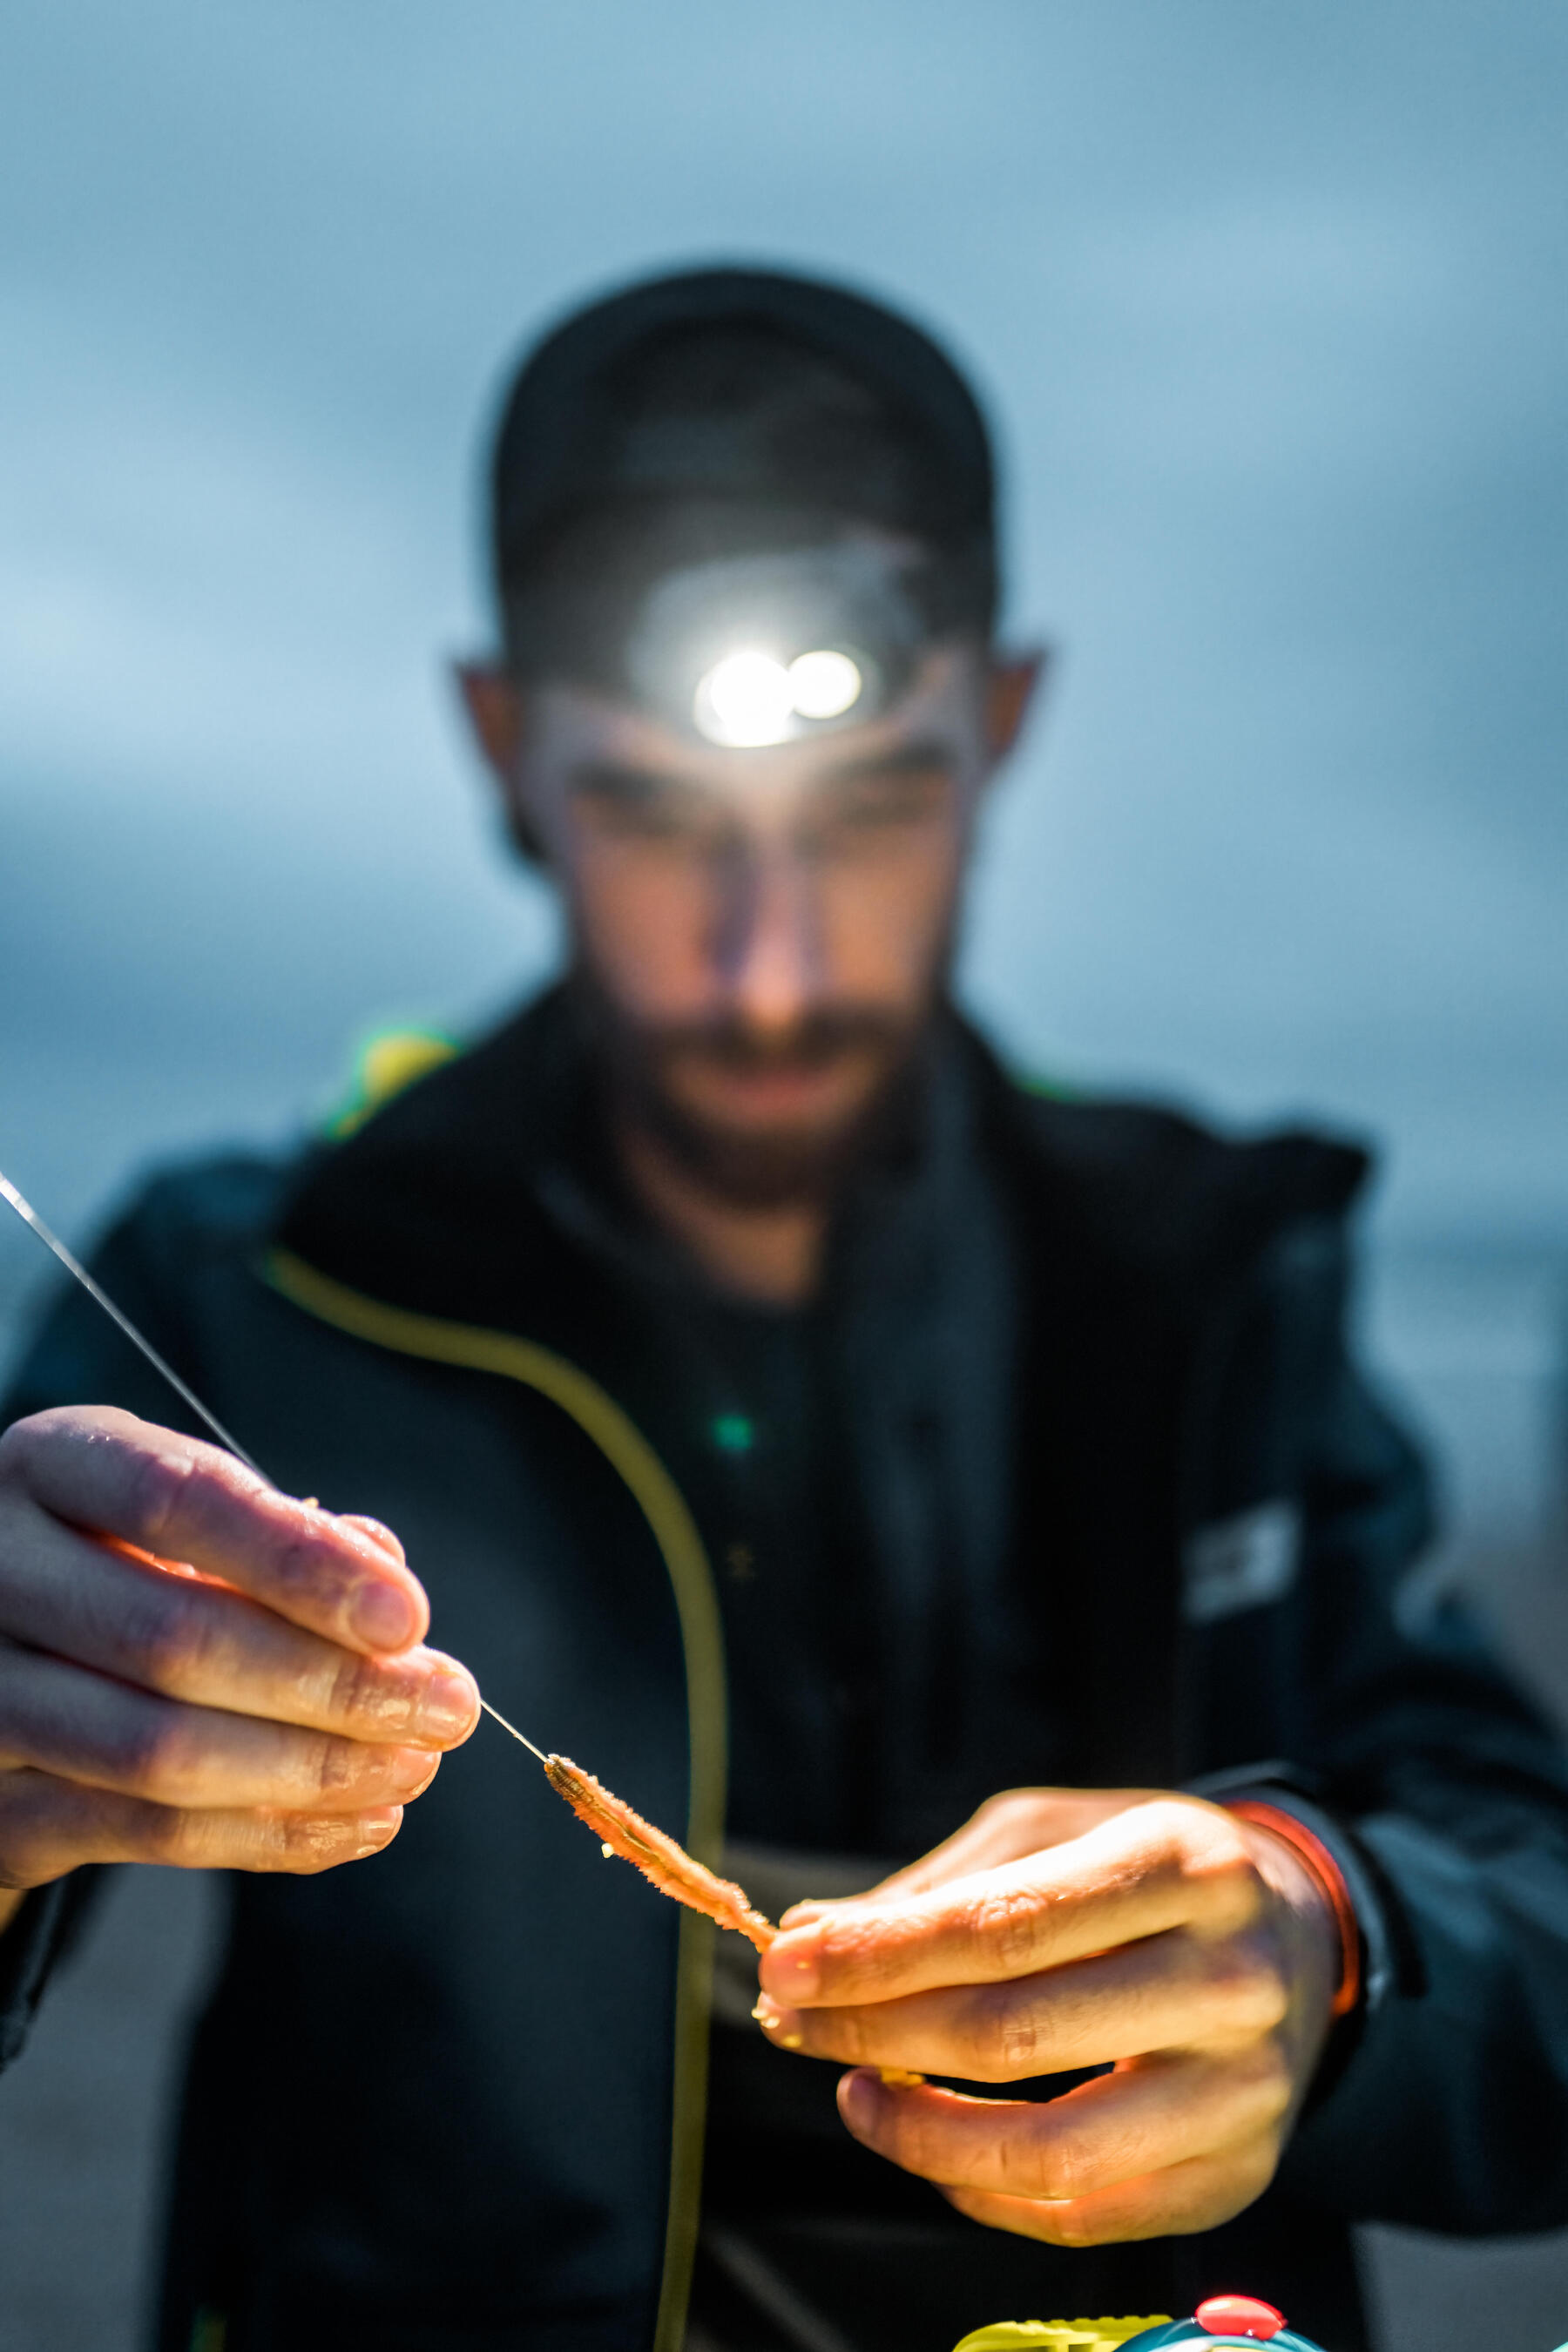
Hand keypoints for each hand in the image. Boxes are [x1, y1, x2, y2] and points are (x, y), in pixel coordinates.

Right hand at [0, 1407, 478, 1929]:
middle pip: (174, 1639)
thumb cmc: (121, 1561)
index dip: (300, 1561)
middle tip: (446, 1707)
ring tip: (413, 1767)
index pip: (181, 1500)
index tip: (408, 1615)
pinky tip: (355, 1823)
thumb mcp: (183, 1513)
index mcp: (52, 1465)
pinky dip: (268, 1835)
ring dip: (312, 1769)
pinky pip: (144, 1833)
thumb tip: (379, 1562)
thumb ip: (280, 1529)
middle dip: (334, 1683)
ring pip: (158, 1751)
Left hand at [754, 1786, 1341, 2245]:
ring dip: (920, 2132)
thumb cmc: (1148, 1868)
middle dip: (875, 2031)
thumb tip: (813, 1936)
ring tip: (855, 2091)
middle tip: (792, 2021)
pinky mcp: (1236, 2175)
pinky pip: (1085, 2215)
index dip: (880, 1953)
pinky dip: (984, 2190)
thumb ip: (941, 1885)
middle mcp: (1229, 1978)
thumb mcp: (1056, 1828)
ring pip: (1050, 2151)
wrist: (1299, 1935)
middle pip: (1015, 2034)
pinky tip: (934, 2145)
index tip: (787, 1961)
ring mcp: (1243, 2091)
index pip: (1004, 1926)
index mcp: (1185, 1865)